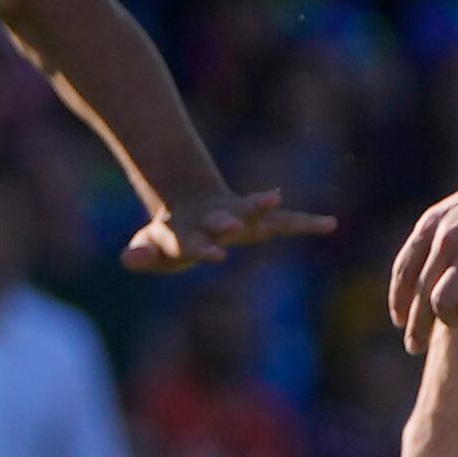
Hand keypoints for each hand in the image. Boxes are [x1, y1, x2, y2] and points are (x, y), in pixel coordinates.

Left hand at [122, 188, 334, 273]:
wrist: (194, 203)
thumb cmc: (171, 234)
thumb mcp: (152, 246)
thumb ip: (141, 255)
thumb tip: (127, 258)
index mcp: (188, 231)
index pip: (194, 243)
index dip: (205, 248)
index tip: (218, 256)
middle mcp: (215, 220)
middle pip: (222, 221)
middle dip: (228, 223)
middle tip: (234, 225)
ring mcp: (237, 216)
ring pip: (254, 211)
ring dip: (263, 207)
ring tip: (277, 199)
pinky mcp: (256, 218)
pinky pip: (284, 222)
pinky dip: (305, 223)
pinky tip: (330, 224)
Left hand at [385, 157, 457, 346]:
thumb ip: (437, 237)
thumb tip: (423, 274)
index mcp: (431, 224)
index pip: (403, 271)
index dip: (397, 300)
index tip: (398, 320)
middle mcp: (445, 238)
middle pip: (418, 294)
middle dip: (414, 326)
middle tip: (413, 346)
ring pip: (440, 303)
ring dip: (445, 322)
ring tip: (455, 325)